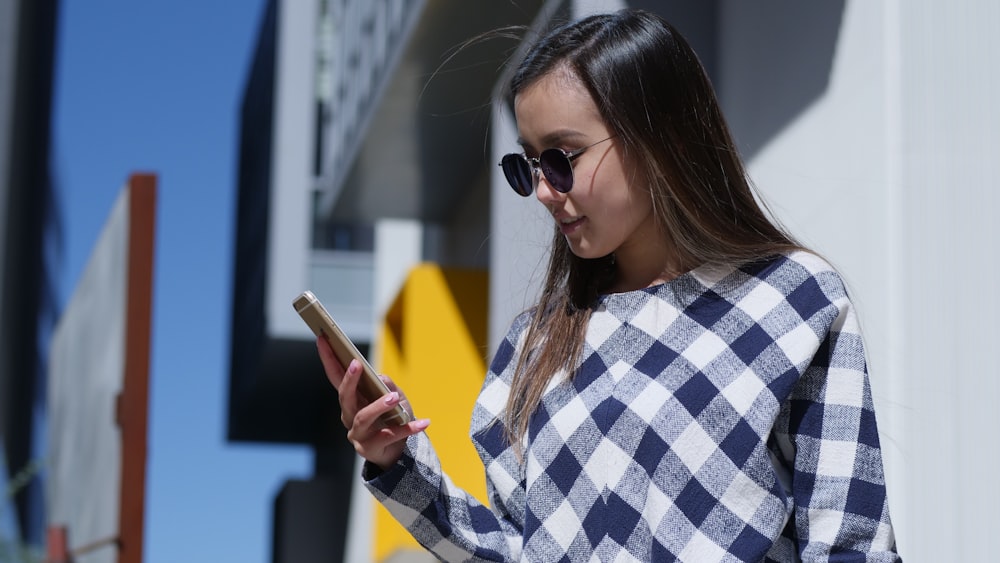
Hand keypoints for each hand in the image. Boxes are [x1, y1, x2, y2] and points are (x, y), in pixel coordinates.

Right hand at [315, 336, 429, 470]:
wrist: (398, 452)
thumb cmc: (393, 419)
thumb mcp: (395, 397)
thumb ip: (387, 385)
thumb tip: (381, 378)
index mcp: (352, 400)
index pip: (336, 377)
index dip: (328, 358)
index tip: (323, 338)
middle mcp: (349, 416)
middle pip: (344, 397)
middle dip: (349, 380)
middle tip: (357, 364)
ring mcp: (358, 435)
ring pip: (363, 417)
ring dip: (378, 406)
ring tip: (395, 398)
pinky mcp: (371, 449)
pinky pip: (389, 436)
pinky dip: (407, 429)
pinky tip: (423, 423)